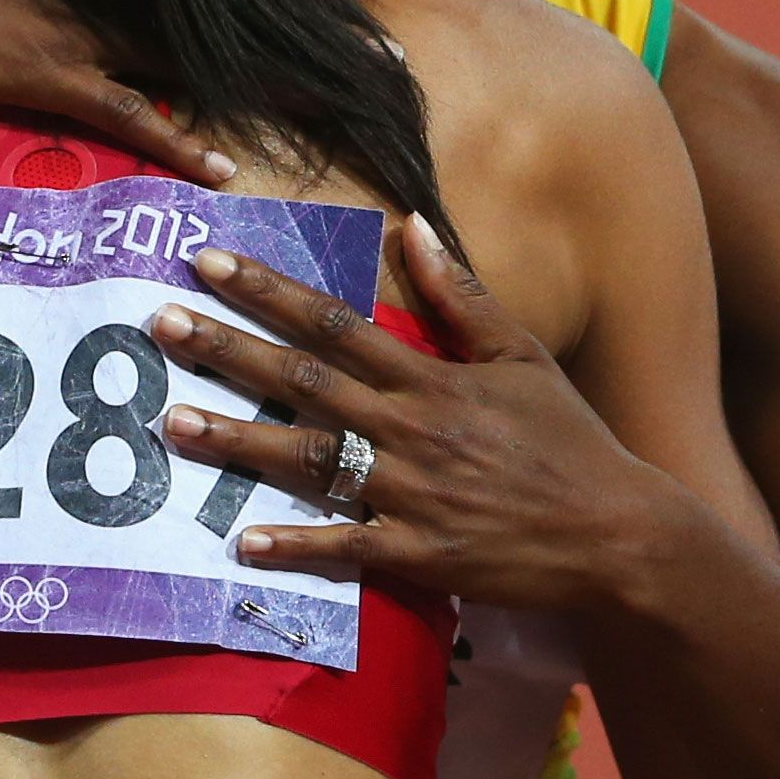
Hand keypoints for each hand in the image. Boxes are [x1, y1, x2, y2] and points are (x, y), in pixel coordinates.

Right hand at [0, 0, 378, 186]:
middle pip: (237, 11)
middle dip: (315, 35)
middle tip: (387, 56)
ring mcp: (86, 29)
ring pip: (200, 61)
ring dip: (270, 86)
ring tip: (337, 108)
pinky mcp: (47, 73)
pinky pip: (126, 112)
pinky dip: (174, 140)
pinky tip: (219, 166)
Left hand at [153, 215, 672, 609]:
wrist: (618, 533)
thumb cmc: (569, 441)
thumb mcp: (522, 356)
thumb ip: (462, 293)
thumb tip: (413, 224)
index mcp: (431, 377)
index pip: (334, 321)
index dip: (268, 289)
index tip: (209, 262)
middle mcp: (412, 428)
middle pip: (304, 380)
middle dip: (228, 350)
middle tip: (160, 323)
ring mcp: (412, 493)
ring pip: (310, 459)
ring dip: (237, 442)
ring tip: (172, 422)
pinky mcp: (419, 554)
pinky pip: (345, 547)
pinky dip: (294, 545)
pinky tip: (241, 543)